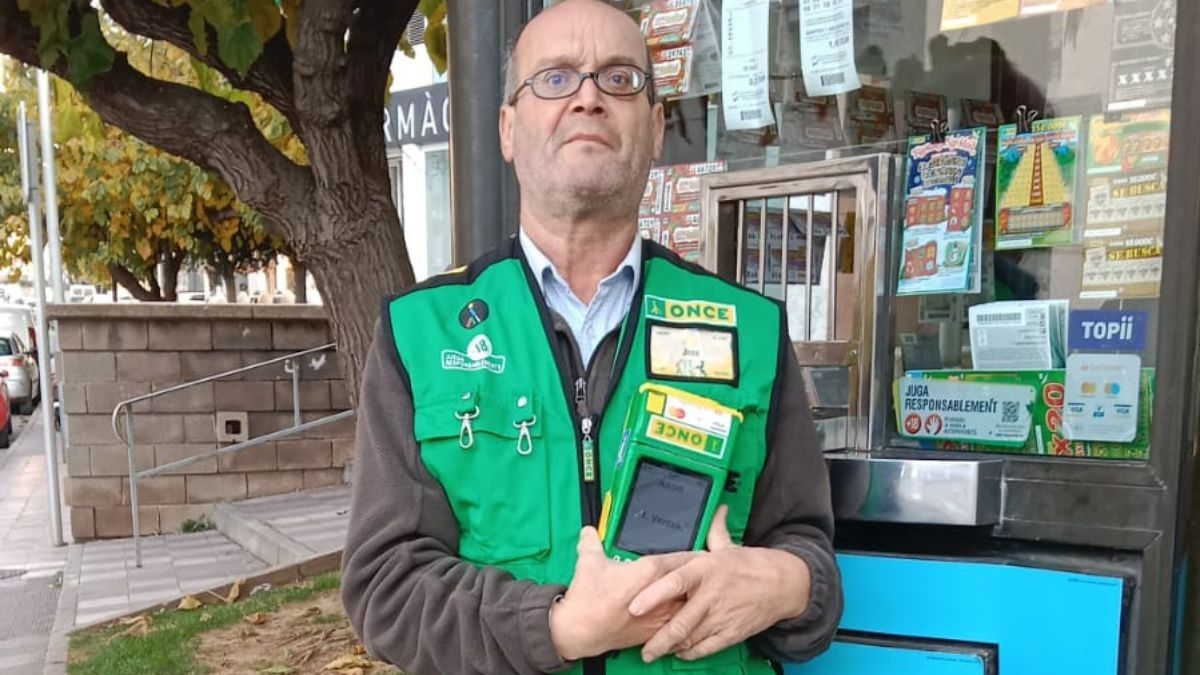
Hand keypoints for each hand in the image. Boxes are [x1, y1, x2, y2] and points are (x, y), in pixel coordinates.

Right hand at [549, 527, 696, 660]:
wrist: (581, 631)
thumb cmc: (588, 598)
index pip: (680, 559)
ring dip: (694, 598)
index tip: (702, 554)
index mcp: (649, 571)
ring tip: (701, 593)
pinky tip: (685, 614)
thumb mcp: (589, 561)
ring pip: (688, 604)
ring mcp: (659, 614)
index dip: (692, 555)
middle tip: (707, 572)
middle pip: (691, 582)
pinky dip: (682, 617)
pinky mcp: (654, 631)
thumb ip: (592, 541)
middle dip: (699, 576)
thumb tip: (590, 531)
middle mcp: (660, 594)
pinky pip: (677, 623)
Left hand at [628, 506, 811, 662]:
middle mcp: (712, 594)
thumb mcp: (727, 546)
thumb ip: (713, 529)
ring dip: (671, 647)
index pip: (675, 582)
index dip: (653, 596)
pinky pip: (707, 648)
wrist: (785, 584)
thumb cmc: (751, 564)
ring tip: (655, 651)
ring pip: (691, 639)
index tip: (634, 607)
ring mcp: (722, 616)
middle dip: (658, 639)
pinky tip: (680, 652)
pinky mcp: (733, 632)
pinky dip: (691, 653)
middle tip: (642, 649)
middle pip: (680, 622)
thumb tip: (716, 507)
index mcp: (706, 568)